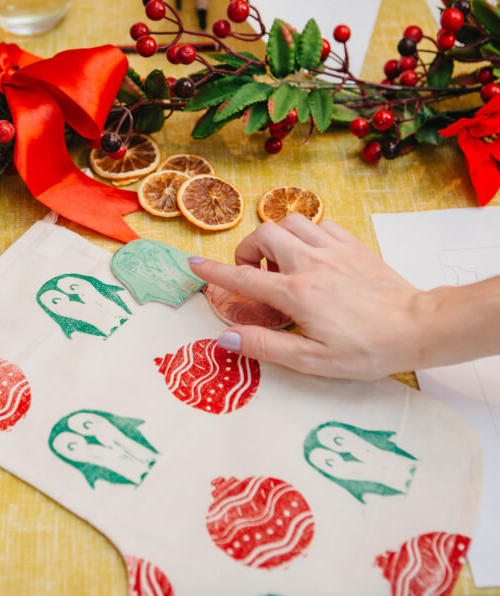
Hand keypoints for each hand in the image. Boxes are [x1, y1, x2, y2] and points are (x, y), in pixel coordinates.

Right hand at [189, 215, 438, 380]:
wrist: (418, 327)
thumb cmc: (367, 349)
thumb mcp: (312, 360)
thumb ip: (264, 346)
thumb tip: (225, 338)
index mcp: (296, 293)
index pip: (243, 277)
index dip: (214, 271)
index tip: (194, 265)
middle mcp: (310, 263)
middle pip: (264, 235)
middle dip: (248, 250)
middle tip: (252, 273)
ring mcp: (333, 250)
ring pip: (290, 220)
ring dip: (276, 236)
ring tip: (280, 261)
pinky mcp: (353, 245)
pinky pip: (320, 222)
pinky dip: (305, 232)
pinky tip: (309, 253)